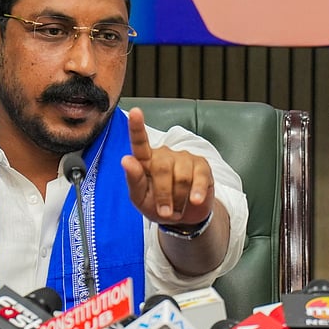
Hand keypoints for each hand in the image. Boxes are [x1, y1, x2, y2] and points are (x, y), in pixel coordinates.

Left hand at [122, 107, 213, 224]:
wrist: (184, 217)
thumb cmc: (157, 205)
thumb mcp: (140, 199)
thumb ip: (133, 180)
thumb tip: (127, 159)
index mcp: (145, 160)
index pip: (139, 142)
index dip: (137, 127)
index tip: (135, 112)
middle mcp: (165, 154)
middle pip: (163, 169)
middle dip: (163, 195)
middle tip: (165, 212)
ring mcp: (185, 158)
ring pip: (182, 177)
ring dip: (179, 199)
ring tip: (177, 209)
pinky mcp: (202, 165)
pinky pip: (200, 178)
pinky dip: (197, 192)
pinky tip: (195, 200)